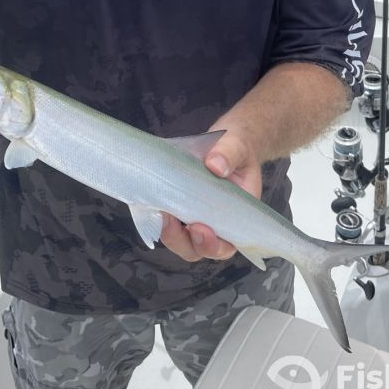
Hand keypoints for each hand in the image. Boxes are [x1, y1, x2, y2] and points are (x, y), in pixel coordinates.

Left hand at [160, 129, 262, 261]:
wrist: (225, 140)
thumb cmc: (237, 147)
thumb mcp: (237, 145)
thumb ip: (230, 154)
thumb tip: (215, 165)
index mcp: (237, 215)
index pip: (227, 244)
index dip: (213, 245)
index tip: (199, 228)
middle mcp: (216, 222)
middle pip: (198, 249)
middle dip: (183, 241)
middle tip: (171, 220)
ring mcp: (195, 216)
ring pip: (180, 240)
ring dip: (168, 232)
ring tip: (159, 211)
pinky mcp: (178, 206)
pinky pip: (167, 221)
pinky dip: (158, 217)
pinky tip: (150, 202)